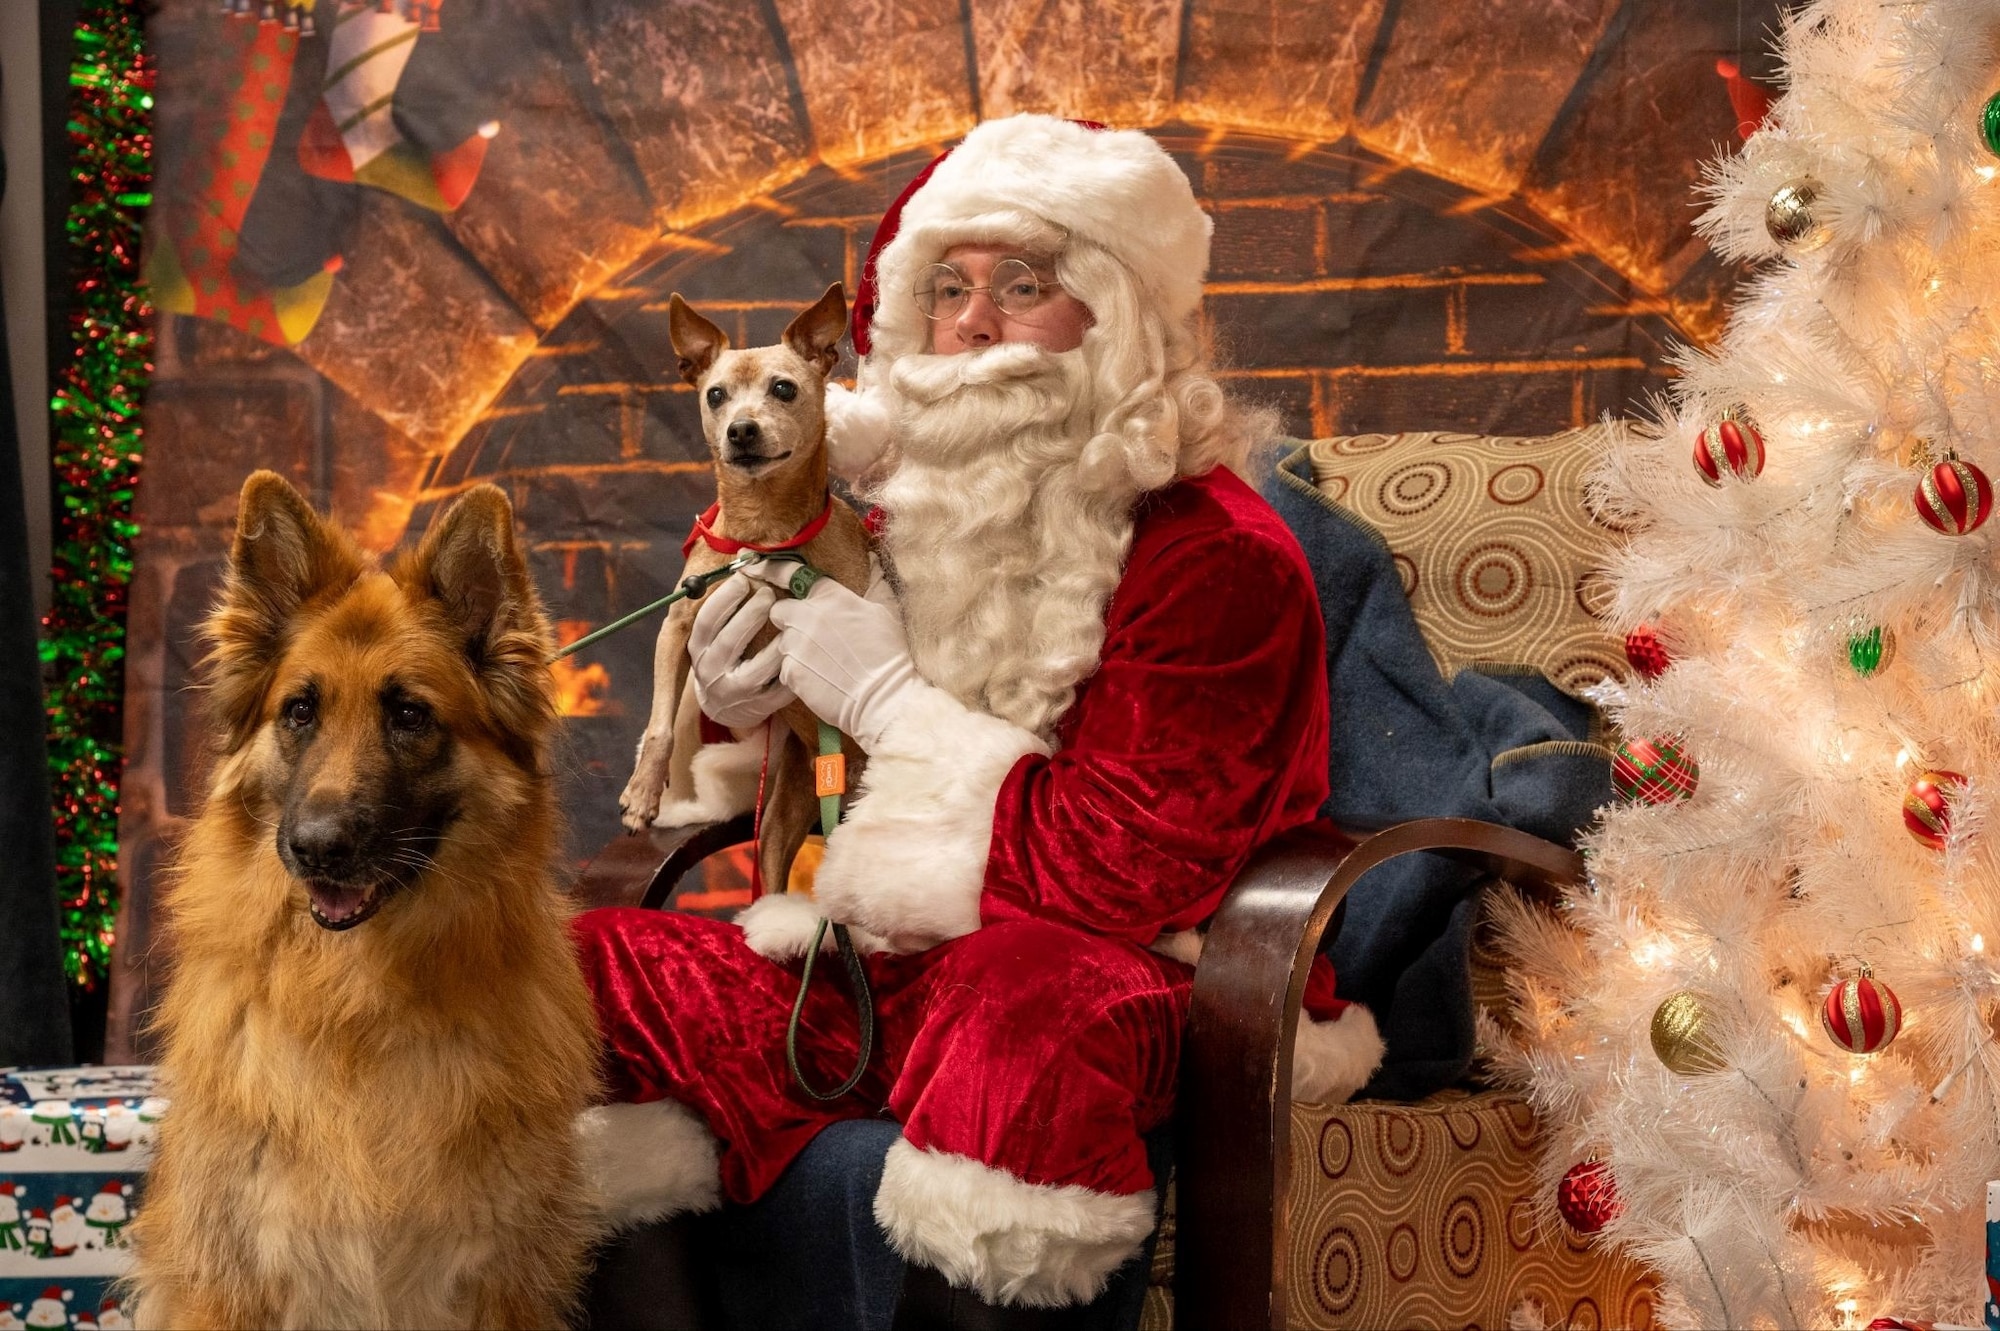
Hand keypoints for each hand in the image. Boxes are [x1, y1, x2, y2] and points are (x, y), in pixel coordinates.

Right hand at [687, 573, 795, 727]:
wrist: (723, 707)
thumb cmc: (724, 657)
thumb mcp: (713, 636)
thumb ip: (725, 606)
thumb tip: (745, 558)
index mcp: (699, 648)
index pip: (707, 621)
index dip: (724, 598)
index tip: (743, 578)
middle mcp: (711, 671)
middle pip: (730, 641)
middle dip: (751, 614)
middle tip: (769, 594)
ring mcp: (734, 692)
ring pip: (758, 668)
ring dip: (777, 643)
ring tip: (793, 621)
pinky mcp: (758, 706)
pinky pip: (779, 688)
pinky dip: (792, 668)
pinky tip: (804, 651)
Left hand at [744, 560, 926, 752]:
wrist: (884, 698)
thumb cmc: (889, 655)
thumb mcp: (886, 612)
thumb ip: (874, 584)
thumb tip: (873, 562)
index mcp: (831, 596)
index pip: (789, 573)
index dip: (768, 568)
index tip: (751, 565)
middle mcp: (807, 616)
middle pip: (778, 610)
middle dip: (788, 620)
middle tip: (810, 634)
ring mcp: (796, 645)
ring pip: (782, 642)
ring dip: (795, 649)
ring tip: (823, 663)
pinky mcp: (791, 672)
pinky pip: (785, 668)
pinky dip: (798, 673)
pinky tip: (821, 680)